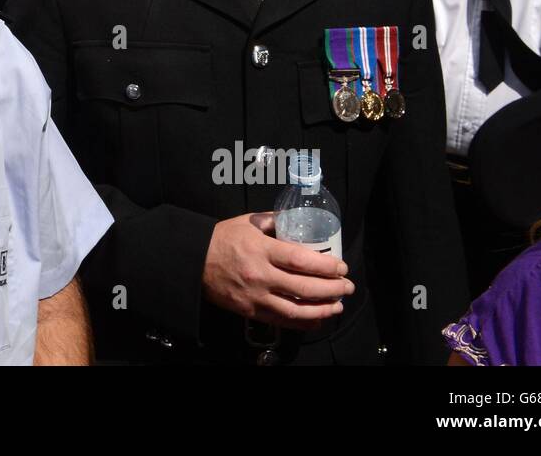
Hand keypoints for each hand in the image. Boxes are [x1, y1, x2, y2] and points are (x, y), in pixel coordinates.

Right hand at [202, 213, 353, 330]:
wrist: (193, 261)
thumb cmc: (221, 239)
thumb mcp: (247, 222)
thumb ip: (273, 220)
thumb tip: (295, 218)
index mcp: (262, 250)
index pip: (301, 260)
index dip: (325, 266)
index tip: (341, 267)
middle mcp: (261, 275)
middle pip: (305, 287)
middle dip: (332, 289)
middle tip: (347, 286)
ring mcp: (256, 296)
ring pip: (297, 309)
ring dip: (322, 309)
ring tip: (338, 305)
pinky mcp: (251, 311)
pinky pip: (282, 321)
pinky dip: (303, 322)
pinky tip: (317, 319)